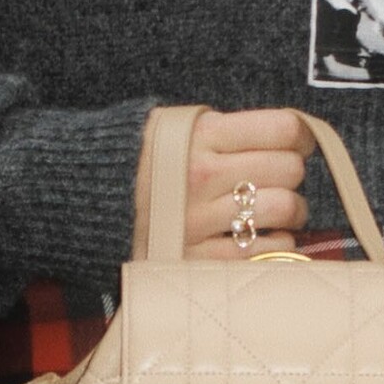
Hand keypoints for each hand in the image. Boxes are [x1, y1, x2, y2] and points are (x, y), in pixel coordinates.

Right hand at [132, 107, 314, 258]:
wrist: (82, 201)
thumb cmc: (140, 161)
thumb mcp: (174, 126)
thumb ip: (224, 128)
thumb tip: (287, 134)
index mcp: (202, 135)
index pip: (282, 128)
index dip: (301, 136)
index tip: (298, 145)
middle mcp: (203, 175)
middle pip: (289, 169)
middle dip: (293, 174)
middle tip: (282, 180)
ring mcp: (201, 218)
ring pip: (284, 208)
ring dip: (293, 212)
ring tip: (280, 212)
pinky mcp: (197, 257)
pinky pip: (265, 251)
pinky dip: (275, 245)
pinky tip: (262, 237)